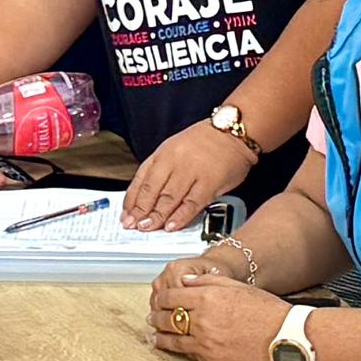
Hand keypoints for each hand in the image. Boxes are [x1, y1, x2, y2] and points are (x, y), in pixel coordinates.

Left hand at [123, 115, 249, 229]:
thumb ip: (161, 170)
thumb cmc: (206, 142)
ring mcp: (191, 171)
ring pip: (169, 198)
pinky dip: (180, 217)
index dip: (131, 200)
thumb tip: (147, 198)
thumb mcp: (175, 148)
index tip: (126, 215)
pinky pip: (191, 203)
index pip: (141, 179)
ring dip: (156, 216)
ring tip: (147, 228)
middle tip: (133, 225)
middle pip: (152, 189)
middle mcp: (174, 161)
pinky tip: (171, 226)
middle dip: (140, 210)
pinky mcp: (209, 182)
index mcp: (163, 153)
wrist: (234, 131)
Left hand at [148, 258, 288, 360]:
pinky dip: (179, 349)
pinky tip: (174, 348)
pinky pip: (188, 354)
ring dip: (160, 336)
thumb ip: (206, 282)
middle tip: (152, 317)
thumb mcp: (236, 286)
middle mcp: (202, 321)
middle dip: (156, 316)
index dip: (160, 298)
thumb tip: (184, 281)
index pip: (170, 297)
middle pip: (166, 318)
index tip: (158, 300)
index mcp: (207, 298)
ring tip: (155, 336)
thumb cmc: (266, 311)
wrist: (285, 338)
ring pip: (172, 340)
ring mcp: (205, 343)